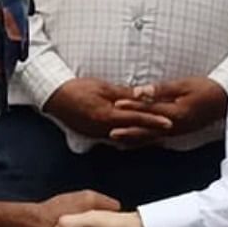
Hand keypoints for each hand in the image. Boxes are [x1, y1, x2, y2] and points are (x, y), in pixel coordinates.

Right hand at [43, 78, 171, 140]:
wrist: (55, 98)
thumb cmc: (77, 89)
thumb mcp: (103, 87)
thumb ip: (123, 93)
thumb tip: (143, 96)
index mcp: (107, 116)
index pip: (136, 119)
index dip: (154, 121)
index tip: (170, 123)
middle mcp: (104, 129)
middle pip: (134, 133)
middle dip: (153, 133)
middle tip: (172, 132)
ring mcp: (99, 135)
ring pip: (127, 139)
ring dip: (144, 137)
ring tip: (161, 136)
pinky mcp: (95, 135)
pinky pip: (118, 139)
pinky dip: (131, 138)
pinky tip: (139, 138)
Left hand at [111, 77, 227, 143]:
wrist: (225, 100)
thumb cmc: (205, 88)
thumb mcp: (184, 84)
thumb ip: (161, 89)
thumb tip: (141, 92)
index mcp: (175, 113)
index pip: (149, 110)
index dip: (132, 107)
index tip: (116, 105)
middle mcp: (175, 127)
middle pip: (147, 130)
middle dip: (128, 131)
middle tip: (109, 133)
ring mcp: (177, 132)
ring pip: (151, 137)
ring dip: (134, 138)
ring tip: (117, 140)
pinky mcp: (179, 132)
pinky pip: (159, 138)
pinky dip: (145, 140)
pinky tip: (137, 141)